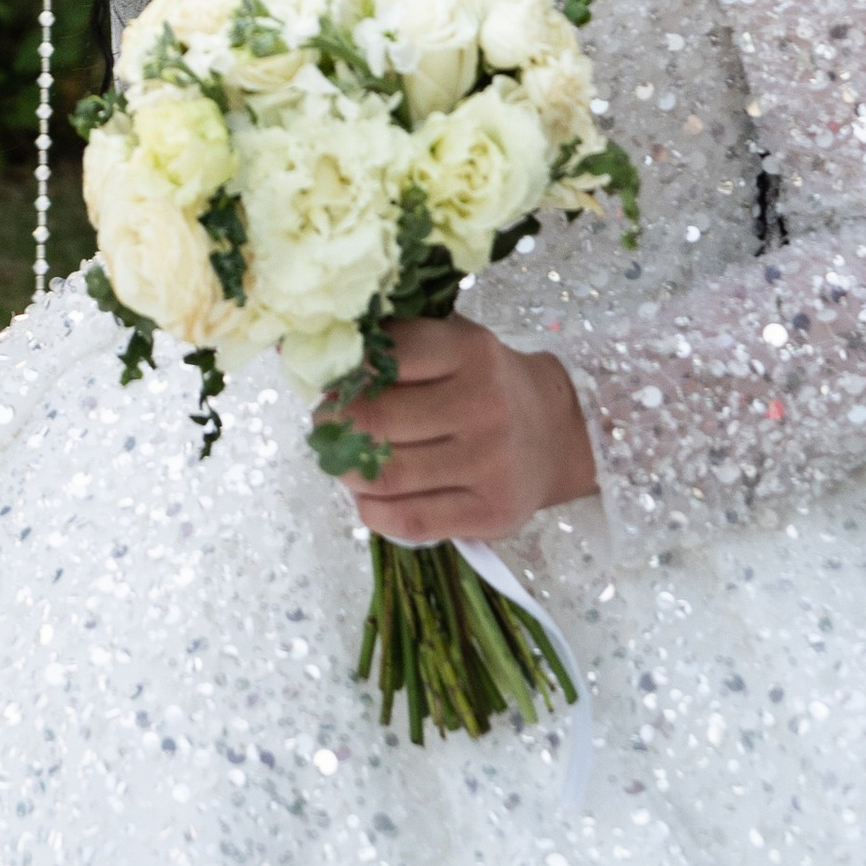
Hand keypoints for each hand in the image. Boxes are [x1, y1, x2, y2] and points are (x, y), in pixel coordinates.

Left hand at [334, 315, 597, 543]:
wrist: (556, 434)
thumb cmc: (485, 383)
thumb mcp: (453, 343)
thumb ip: (396, 343)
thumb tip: (308, 352)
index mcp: (469, 351)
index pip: (386, 356)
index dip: (344, 372)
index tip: (331, 382)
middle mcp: (483, 406)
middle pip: (376, 421)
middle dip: (335, 425)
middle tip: (327, 425)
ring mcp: (489, 464)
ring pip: (387, 475)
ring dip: (347, 471)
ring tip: (344, 461)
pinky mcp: (490, 514)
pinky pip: (410, 521)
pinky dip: (373, 512)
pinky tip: (368, 498)